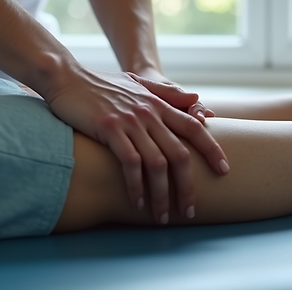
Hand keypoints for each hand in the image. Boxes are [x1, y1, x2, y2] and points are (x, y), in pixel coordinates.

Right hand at [44, 66, 229, 224]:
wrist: (67, 76)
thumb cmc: (100, 83)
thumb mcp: (137, 83)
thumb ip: (166, 93)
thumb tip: (197, 99)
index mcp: (157, 104)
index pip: (194, 127)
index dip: (212, 149)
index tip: (224, 170)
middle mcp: (149, 113)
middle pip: (179, 154)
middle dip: (187, 186)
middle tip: (189, 210)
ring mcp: (130, 121)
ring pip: (157, 164)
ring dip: (162, 194)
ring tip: (162, 216)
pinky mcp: (109, 128)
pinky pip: (130, 163)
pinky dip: (136, 186)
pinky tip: (137, 202)